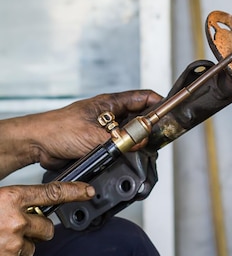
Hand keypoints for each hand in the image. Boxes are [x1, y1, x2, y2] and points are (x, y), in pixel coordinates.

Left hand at [0, 90, 161, 177]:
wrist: (38, 145)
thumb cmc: (58, 129)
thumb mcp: (94, 134)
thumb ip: (121, 139)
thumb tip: (142, 141)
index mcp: (110, 103)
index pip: (142, 97)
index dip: (158, 102)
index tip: (170, 111)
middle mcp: (110, 115)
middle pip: (140, 117)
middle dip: (151, 126)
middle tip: (160, 136)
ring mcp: (105, 129)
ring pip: (131, 134)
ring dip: (137, 142)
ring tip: (145, 149)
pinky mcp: (100, 143)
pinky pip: (120, 147)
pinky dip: (127, 152)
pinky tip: (130, 158)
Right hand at [0, 181, 94, 255]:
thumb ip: (13, 202)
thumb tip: (30, 206)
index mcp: (11, 198)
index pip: (52, 193)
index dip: (74, 192)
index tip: (89, 192)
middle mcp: (16, 220)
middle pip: (48, 227)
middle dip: (38, 229)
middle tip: (16, 227)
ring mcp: (13, 243)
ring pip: (32, 247)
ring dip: (20, 245)